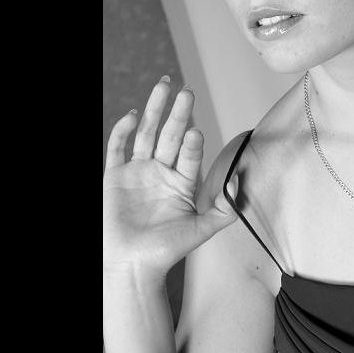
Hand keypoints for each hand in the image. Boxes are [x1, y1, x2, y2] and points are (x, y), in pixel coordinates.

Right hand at [103, 77, 237, 277]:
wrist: (134, 267)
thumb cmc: (167, 250)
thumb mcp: (202, 229)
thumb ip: (224, 208)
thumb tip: (239, 180)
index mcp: (181, 180)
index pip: (189, 153)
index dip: (192, 142)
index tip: (195, 132)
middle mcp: (161, 170)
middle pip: (170, 134)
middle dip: (178, 112)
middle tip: (187, 91)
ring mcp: (137, 171)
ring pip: (147, 133)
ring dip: (155, 110)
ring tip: (163, 86)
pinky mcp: (114, 177)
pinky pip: (117, 148)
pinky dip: (123, 131)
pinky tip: (133, 115)